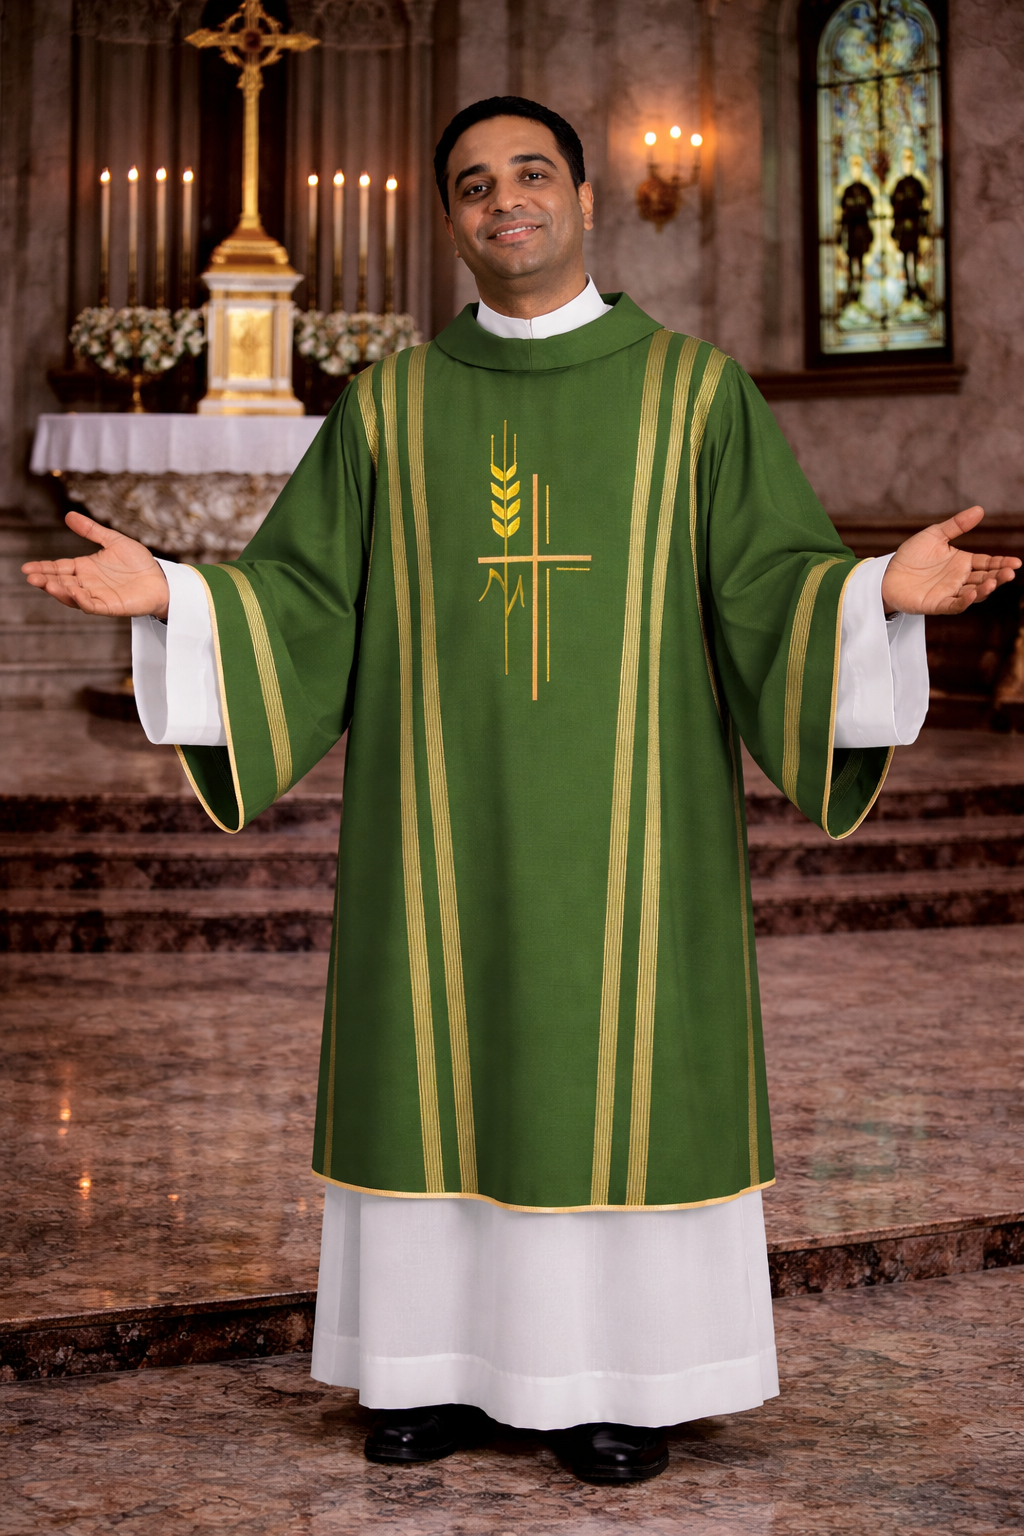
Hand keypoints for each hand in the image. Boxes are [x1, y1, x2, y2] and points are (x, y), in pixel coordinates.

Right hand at [21, 512, 169, 619]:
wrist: (161, 579)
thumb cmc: (139, 562)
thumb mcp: (113, 541)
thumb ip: (91, 530)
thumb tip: (68, 515)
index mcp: (85, 568)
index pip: (59, 568)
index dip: (43, 568)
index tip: (26, 568)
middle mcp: (88, 583)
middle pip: (62, 583)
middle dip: (46, 581)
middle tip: (31, 577)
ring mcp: (98, 596)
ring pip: (73, 596)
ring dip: (60, 591)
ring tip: (47, 585)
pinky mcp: (111, 606)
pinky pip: (93, 606)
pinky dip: (83, 601)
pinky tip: (75, 593)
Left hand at [880, 506, 1019, 615]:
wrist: (887, 573)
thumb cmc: (911, 556)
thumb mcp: (935, 535)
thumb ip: (956, 525)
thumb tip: (980, 510)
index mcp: (963, 562)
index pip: (988, 563)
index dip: (1002, 563)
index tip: (1016, 562)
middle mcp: (960, 579)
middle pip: (985, 578)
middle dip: (999, 576)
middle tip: (1010, 572)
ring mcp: (949, 592)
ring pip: (973, 593)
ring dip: (985, 589)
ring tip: (994, 582)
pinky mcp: (936, 604)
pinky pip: (954, 605)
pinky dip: (964, 601)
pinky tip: (973, 594)